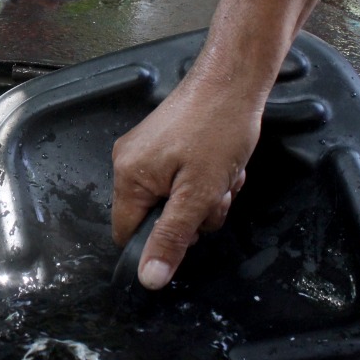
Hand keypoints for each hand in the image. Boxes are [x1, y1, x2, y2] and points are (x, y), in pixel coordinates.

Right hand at [111, 72, 256, 289]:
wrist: (232, 80)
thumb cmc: (218, 131)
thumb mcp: (198, 194)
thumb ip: (171, 238)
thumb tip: (148, 279)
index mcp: (127, 176)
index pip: (128, 234)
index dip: (159, 241)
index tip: (191, 226)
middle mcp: (127, 161)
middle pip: (153, 216)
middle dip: (191, 215)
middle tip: (216, 195)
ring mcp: (144, 149)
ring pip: (171, 198)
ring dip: (203, 197)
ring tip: (223, 175)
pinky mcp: (161, 141)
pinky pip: (176, 177)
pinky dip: (200, 179)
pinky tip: (220, 164)